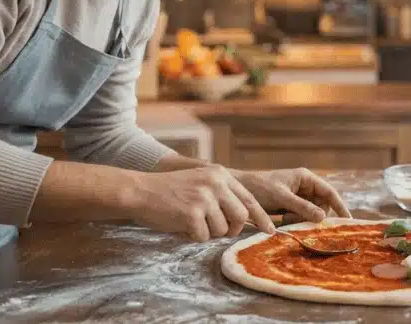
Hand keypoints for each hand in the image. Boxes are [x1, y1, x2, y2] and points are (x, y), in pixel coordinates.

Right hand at [125, 165, 274, 241]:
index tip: (270, 230)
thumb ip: (222, 195)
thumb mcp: (200, 183)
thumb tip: (244, 218)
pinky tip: (180, 225)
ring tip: (190, 221)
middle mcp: (216, 183)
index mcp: (220, 174)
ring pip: (222, 229)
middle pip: (241, 216)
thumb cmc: (169, 192)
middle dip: (232, 229)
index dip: (261, 216)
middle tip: (217, 230)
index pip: (249, 198)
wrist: (140, 190)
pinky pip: (202, 236)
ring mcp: (205, 197)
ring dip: (207, 232)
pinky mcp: (193, 212)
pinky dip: (192, 236)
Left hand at [234, 168, 351, 223]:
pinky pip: (300, 216)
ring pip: (311, 212)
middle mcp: (304, 186)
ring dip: (302, 219)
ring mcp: (296, 196)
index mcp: (305, 178)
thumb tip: (322, 217)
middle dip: (314, 215)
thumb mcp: (281, 197)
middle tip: (298, 221)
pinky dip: (295, 221)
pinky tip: (283, 222)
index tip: (347, 221)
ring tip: (285, 219)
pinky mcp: (288, 206)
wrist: (237, 192)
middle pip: (321, 205)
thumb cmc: (259, 188)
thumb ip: (302, 206)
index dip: (339, 206)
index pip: (329, 192)